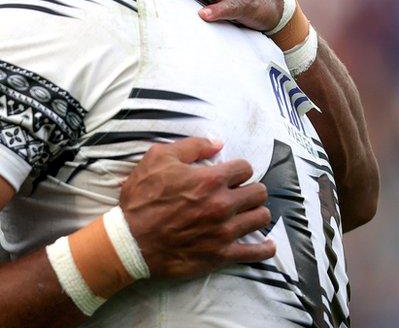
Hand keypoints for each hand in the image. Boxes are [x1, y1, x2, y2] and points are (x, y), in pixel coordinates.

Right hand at [120, 137, 273, 279]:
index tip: (230, 175)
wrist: (131, 240)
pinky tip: (267, 244)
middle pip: (259, 193)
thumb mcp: (157, 159)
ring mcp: (224, 231)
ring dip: (256, 213)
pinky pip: (255, 252)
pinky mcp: (221, 254)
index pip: (245, 168)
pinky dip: (264, 248)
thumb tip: (217, 143)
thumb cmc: (142, 198)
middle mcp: (223, 204)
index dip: (238, 169)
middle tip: (239, 193)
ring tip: (246, 213)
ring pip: (261, 218)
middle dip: (250, 189)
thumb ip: (191, 146)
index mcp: (210, 180)